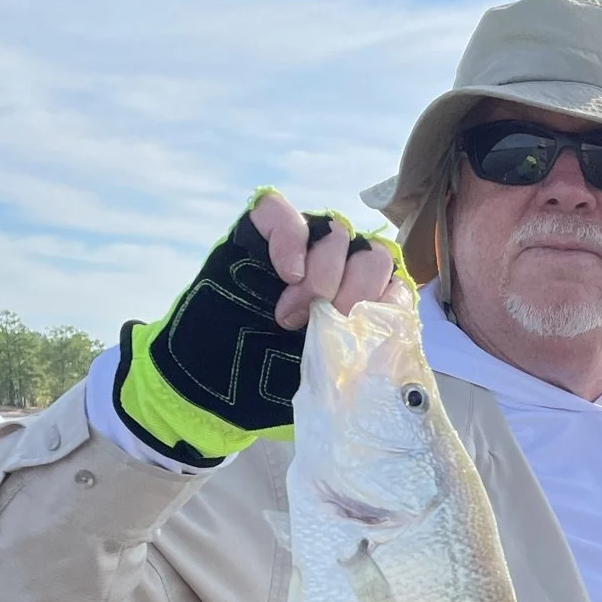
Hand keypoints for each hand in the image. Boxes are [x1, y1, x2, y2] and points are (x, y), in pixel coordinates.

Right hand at [114, 191, 406, 465]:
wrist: (206, 390)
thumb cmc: (267, 388)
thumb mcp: (328, 385)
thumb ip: (360, 362)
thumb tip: (391, 354)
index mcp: (353, 309)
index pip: (394, 285)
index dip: (385, 304)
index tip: (359, 332)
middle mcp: (331, 273)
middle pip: (374, 253)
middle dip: (358, 287)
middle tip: (328, 320)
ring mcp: (295, 251)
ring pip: (337, 229)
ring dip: (325, 271)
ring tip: (293, 312)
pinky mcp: (256, 237)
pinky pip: (281, 211)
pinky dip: (291, 237)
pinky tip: (286, 273)